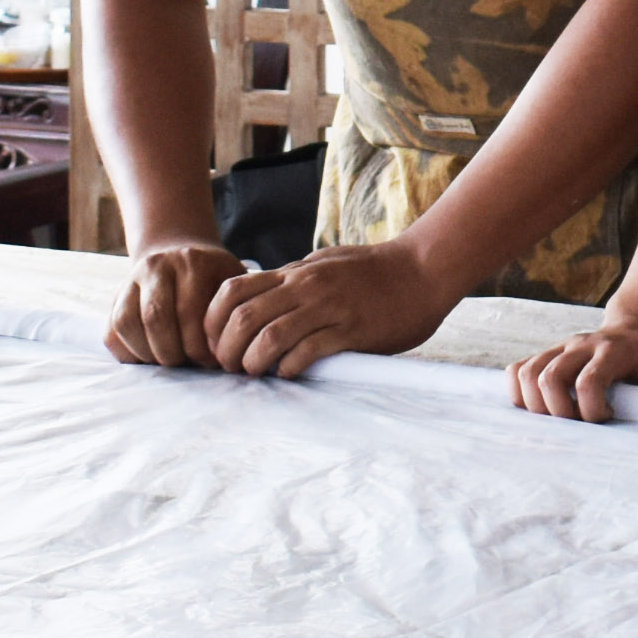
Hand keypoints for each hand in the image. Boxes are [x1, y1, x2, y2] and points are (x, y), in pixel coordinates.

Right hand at [108, 242, 246, 367]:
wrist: (180, 253)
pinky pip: (111, 331)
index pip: (188, 312)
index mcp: (191, 261)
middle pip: (155, 318)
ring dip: (147, 353)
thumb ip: (234, 311)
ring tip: (168, 362)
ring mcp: (131, 278)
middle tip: (186, 365)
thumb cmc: (214, 278)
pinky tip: (150, 358)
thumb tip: (227, 353)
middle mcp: (157, 265)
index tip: (210, 361)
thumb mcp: (232, 283)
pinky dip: (128, 353)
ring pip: (126, 323)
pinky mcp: (115, 296)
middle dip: (172, 352)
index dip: (198, 346)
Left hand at [203, 238, 455, 377]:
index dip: (213, 320)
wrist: (423, 270)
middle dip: (227, 349)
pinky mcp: (352, 330)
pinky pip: (307, 352)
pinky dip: (289, 368)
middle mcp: (306, 287)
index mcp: (296, 272)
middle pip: (243, 317)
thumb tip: (264, 296)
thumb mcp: (326, 262)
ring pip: (269, 336)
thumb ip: (295, 279)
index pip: (234, 290)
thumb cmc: (375, 270)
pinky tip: (289, 374)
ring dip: (253, 362)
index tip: (215, 342)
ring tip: (256, 373)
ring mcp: (328, 308)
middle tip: (230, 368)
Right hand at [507, 319, 637, 421]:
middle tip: (576, 426)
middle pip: (550, 377)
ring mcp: (559, 348)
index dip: (591, 409)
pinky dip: (517, 392)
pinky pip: (516, 369)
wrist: (632, 331)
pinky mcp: (545, 354)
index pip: (589, 380)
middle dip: (558, 412)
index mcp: (611, 350)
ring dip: (533, 405)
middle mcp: (580, 346)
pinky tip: (535, 408)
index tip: (606, 419)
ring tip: (556, 421)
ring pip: (527, 372)